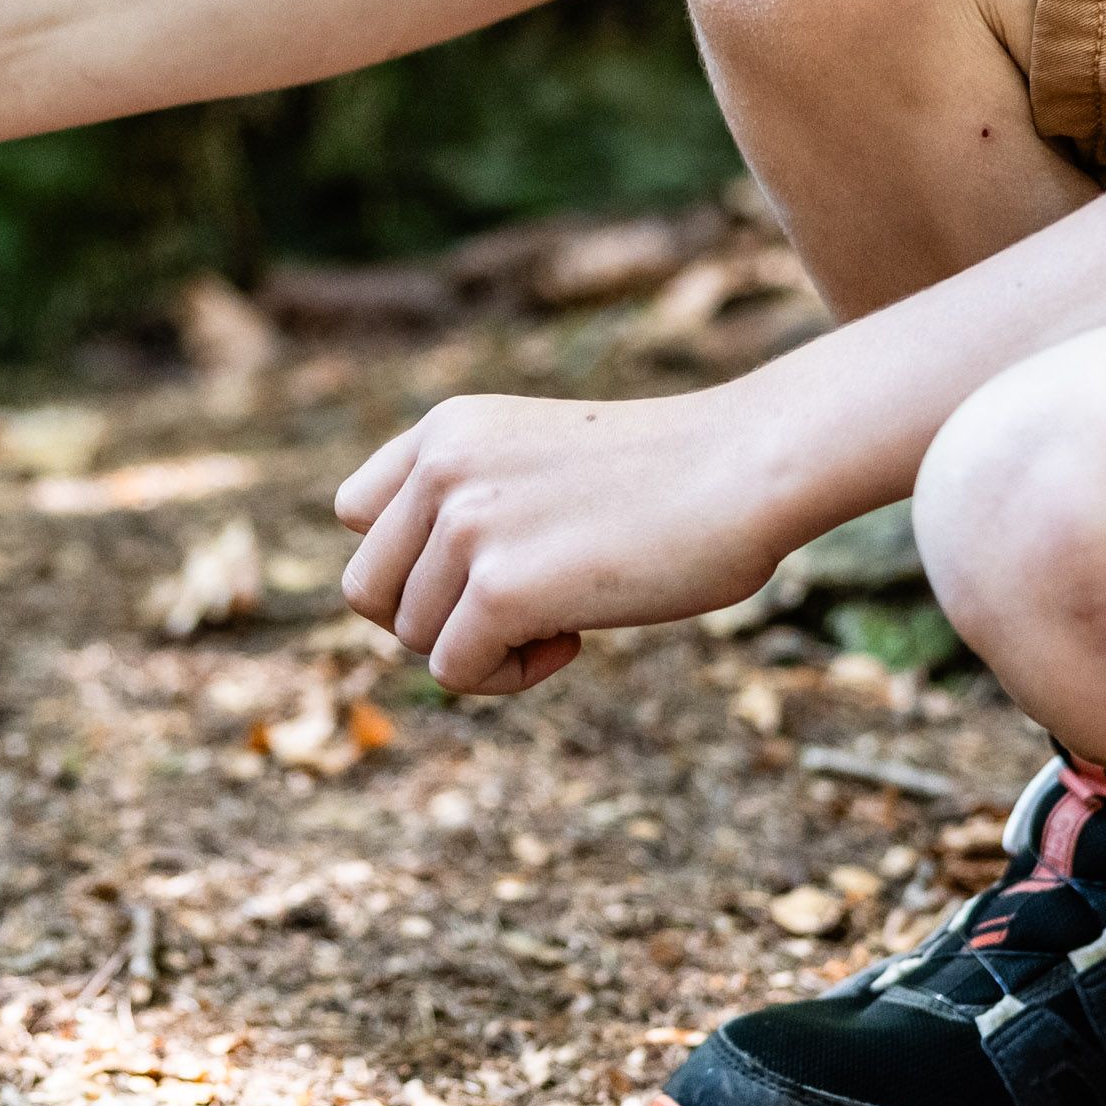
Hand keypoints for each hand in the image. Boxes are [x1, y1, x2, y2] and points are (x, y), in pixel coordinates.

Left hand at [333, 386, 799, 696]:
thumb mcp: (538, 464)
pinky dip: (507, 677)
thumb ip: (473, 504)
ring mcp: (466, 525)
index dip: (410, 562)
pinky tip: (572, 641)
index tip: (486, 568)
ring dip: (483, 648)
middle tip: (519, 609)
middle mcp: (442, 467)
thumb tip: (414, 605)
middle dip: (436, 617)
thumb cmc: (670, 476)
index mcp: (447, 427)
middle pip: (370, 589)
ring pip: (413, 637)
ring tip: (564, 617)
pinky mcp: (500, 589)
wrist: (748, 467)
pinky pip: (455, 672)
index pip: (356, 515)